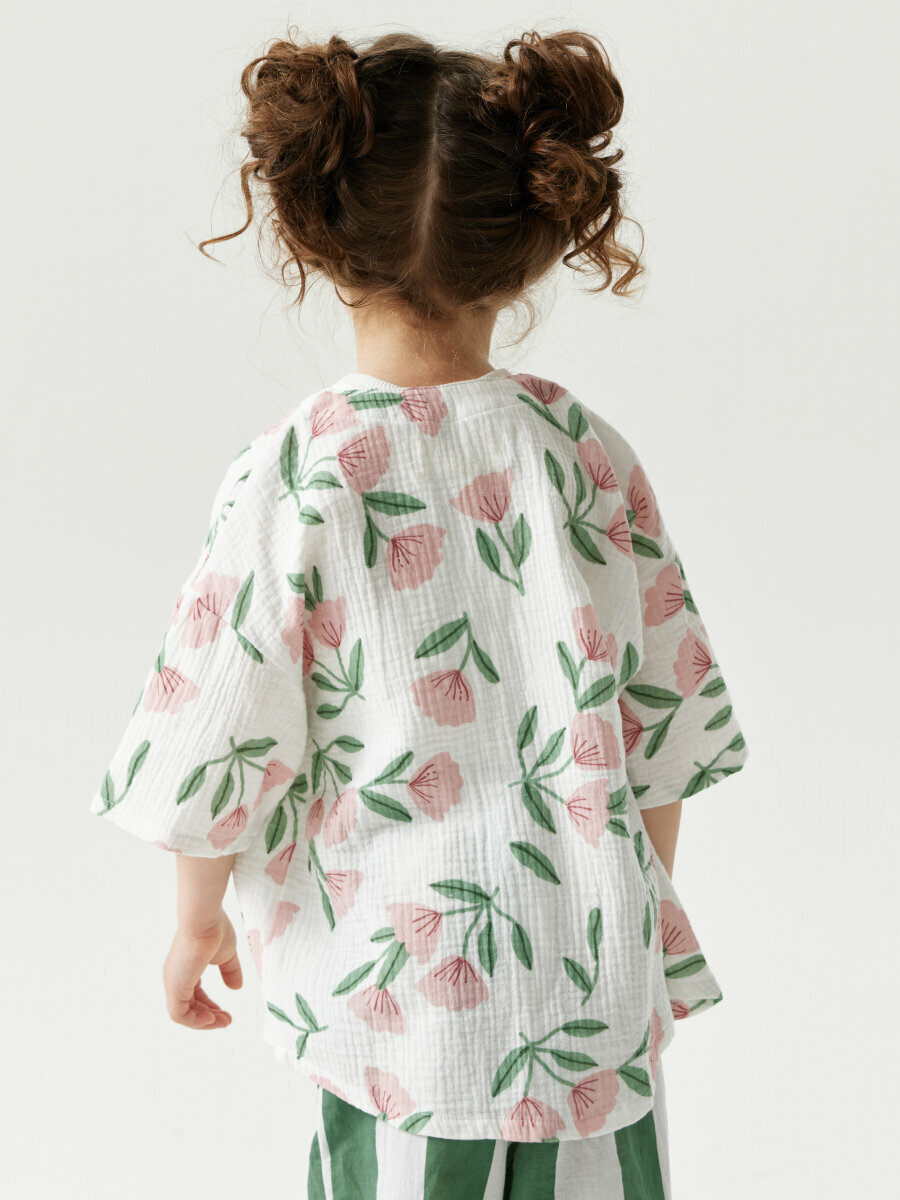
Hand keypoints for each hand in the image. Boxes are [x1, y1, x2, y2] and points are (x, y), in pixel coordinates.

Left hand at [162, 910, 242, 1029]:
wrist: (204, 920)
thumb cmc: (214, 930)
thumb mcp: (226, 955)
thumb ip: (230, 972)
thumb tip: (237, 988)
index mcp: (186, 969)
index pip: (194, 995)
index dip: (209, 1006)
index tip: (226, 1012)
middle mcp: (176, 977)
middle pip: (189, 1007)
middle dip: (209, 1017)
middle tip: (227, 1021)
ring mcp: (173, 983)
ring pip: (183, 1014)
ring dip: (204, 1022)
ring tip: (223, 1022)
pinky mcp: (174, 987)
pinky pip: (179, 1014)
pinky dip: (195, 1020)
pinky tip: (212, 1018)